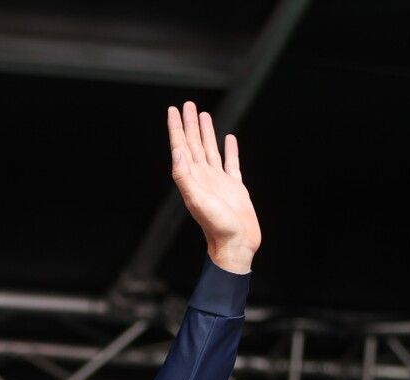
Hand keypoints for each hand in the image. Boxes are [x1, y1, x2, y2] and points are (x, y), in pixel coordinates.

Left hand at [168, 102, 260, 273]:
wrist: (236, 244)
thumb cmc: (217, 226)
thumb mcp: (197, 200)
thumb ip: (185, 176)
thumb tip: (177, 152)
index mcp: (193, 178)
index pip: (182, 147)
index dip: (177, 128)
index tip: (173, 111)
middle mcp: (204, 177)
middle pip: (195, 144)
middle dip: (190, 124)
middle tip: (188, 105)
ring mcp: (219, 181)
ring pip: (211, 150)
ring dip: (206, 133)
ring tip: (204, 115)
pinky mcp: (235, 187)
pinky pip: (231, 163)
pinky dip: (230, 150)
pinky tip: (230, 140)